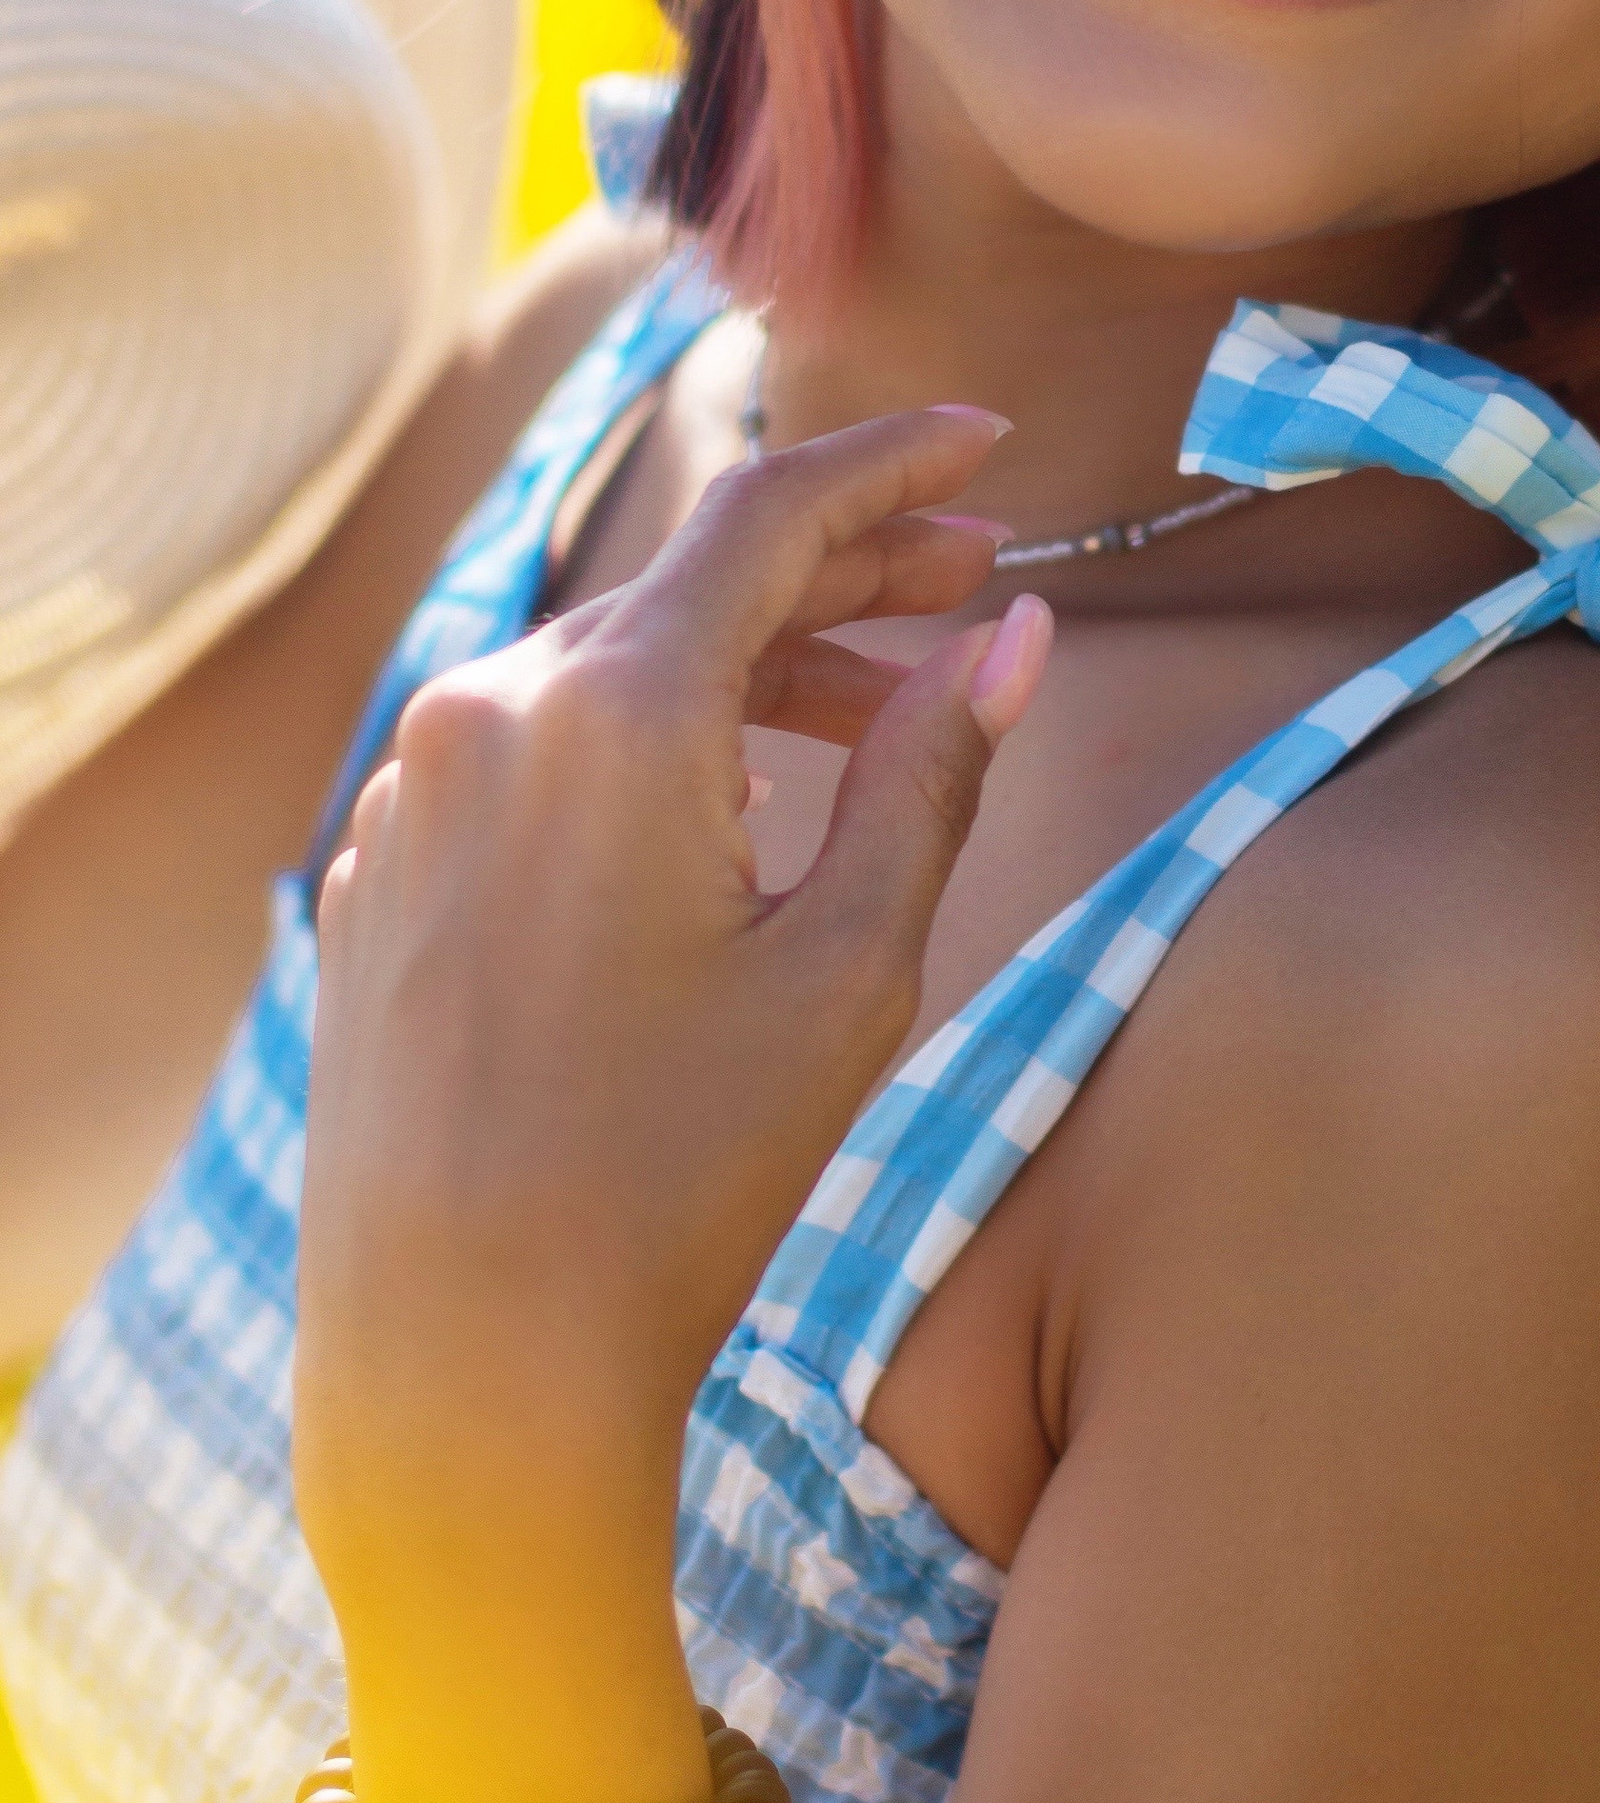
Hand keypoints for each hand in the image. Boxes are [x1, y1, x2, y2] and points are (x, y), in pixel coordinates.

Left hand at [296, 403, 1050, 1680]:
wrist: (461, 1357)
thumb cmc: (675, 1176)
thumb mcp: (847, 971)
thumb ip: (932, 774)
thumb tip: (1017, 634)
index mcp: (612, 708)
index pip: (771, 510)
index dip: (893, 461)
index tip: (988, 444)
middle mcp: (490, 710)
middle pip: (694, 583)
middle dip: (845, 576)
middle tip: (975, 587)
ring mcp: (415, 788)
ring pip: (613, 667)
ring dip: (752, 670)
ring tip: (880, 719)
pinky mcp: (378, 866)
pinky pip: (536, 749)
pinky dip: (649, 746)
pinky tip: (733, 820)